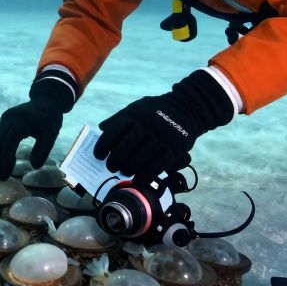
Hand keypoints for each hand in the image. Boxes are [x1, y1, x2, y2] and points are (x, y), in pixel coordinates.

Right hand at [0, 75, 74, 178]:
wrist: (46, 100)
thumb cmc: (50, 119)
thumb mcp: (51, 134)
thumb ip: (43, 150)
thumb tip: (34, 166)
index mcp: (22, 121)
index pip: (9, 141)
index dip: (6, 158)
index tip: (8, 173)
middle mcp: (10, 118)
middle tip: (1, 178)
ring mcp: (5, 119)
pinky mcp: (3, 121)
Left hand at [94, 69, 234, 177]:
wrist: (188, 107)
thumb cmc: (156, 110)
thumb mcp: (137, 107)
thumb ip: (119, 117)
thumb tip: (101, 128)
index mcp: (135, 113)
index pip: (113, 132)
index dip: (103, 146)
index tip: (98, 156)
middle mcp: (148, 124)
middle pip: (125, 148)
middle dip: (115, 161)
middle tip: (111, 167)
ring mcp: (162, 136)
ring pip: (140, 159)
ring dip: (129, 169)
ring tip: (124, 172)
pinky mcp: (175, 148)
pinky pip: (157, 166)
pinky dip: (146, 175)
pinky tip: (139, 179)